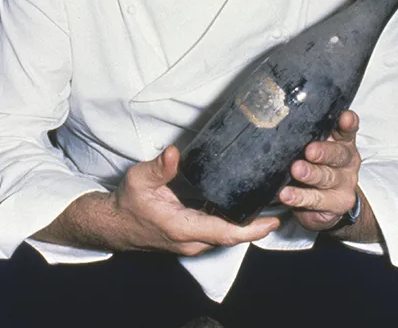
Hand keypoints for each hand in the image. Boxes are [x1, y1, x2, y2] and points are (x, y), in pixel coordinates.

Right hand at [110, 145, 280, 255]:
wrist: (115, 224)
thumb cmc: (128, 203)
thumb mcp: (140, 179)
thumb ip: (160, 167)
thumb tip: (175, 153)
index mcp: (182, 227)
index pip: (224, 232)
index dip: (252, 229)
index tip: (273, 220)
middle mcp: (191, 240)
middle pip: (232, 236)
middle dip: (258, 225)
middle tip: (282, 204)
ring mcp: (192, 243)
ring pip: (226, 236)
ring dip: (247, 225)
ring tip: (271, 205)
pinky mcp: (191, 239)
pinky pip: (218, 233)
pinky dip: (234, 224)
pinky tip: (246, 209)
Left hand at [279, 110, 361, 231]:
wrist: (330, 202)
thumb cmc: (318, 165)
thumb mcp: (317, 147)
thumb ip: (309, 135)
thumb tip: (281, 120)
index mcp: (343, 142)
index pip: (348, 130)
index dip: (347, 123)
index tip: (344, 118)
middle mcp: (347, 162)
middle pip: (338, 154)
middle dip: (324, 152)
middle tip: (309, 151)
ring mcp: (344, 184)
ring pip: (327, 178)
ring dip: (310, 174)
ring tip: (296, 171)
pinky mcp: (337, 204)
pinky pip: (317, 200)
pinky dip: (300, 197)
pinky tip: (287, 194)